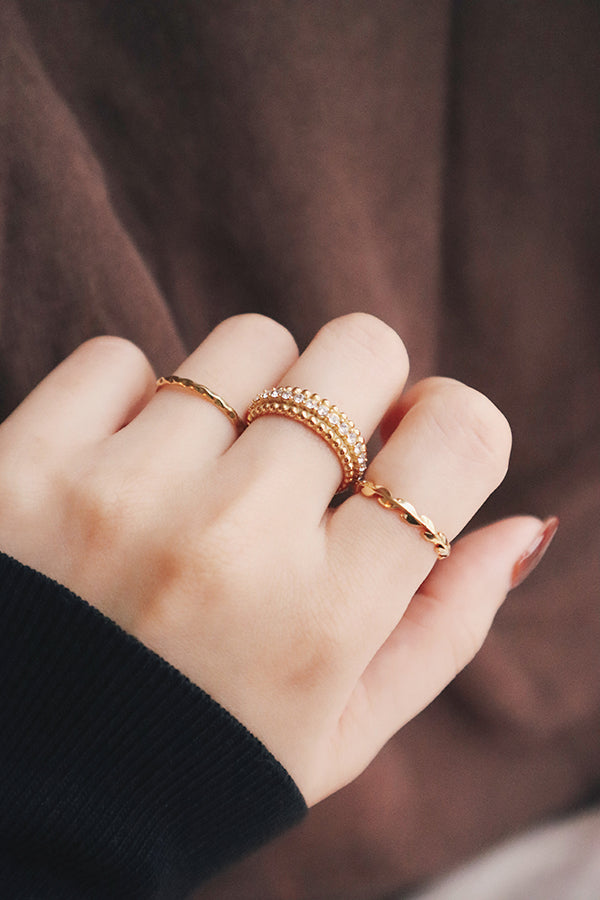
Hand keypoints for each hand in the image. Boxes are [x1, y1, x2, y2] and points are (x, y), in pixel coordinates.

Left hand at [0, 313, 544, 804]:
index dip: (451, 424)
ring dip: (249, 399)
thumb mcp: (339, 731)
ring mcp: (119, 496)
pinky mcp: (21, 465)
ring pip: (246, 344)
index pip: (457, 439)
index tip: (410, 444)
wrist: (19, 805)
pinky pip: (121, 356)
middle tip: (313, 455)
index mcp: (325, 620)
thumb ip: (446, 625)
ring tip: (210, 477)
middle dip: (356, 391)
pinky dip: (135, 401)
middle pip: (357, 351)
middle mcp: (231, 544)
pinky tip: (124, 474)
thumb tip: (525, 524)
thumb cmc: (195, 761)